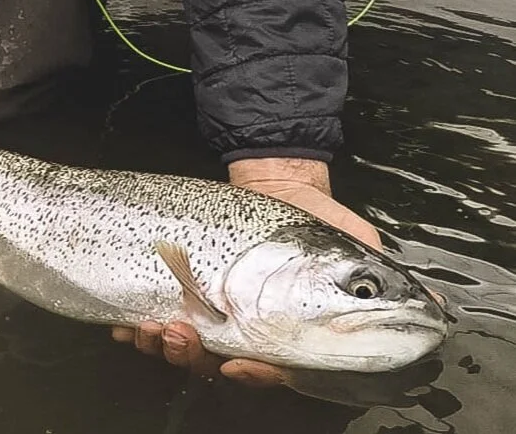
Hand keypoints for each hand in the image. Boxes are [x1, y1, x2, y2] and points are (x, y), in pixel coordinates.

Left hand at [112, 158, 381, 386]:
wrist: (277, 181)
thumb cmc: (316, 220)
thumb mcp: (353, 246)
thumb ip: (382, 281)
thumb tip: (431, 307)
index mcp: (283, 331)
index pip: (270, 369)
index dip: (258, 376)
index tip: (240, 367)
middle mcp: (242, 329)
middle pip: (213, 364)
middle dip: (190, 357)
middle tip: (177, 335)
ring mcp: (207, 311)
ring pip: (179, 346)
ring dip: (160, 343)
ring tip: (151, 325)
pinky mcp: (179, 287)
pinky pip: (153, 316)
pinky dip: (137, 324)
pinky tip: (127, 323)